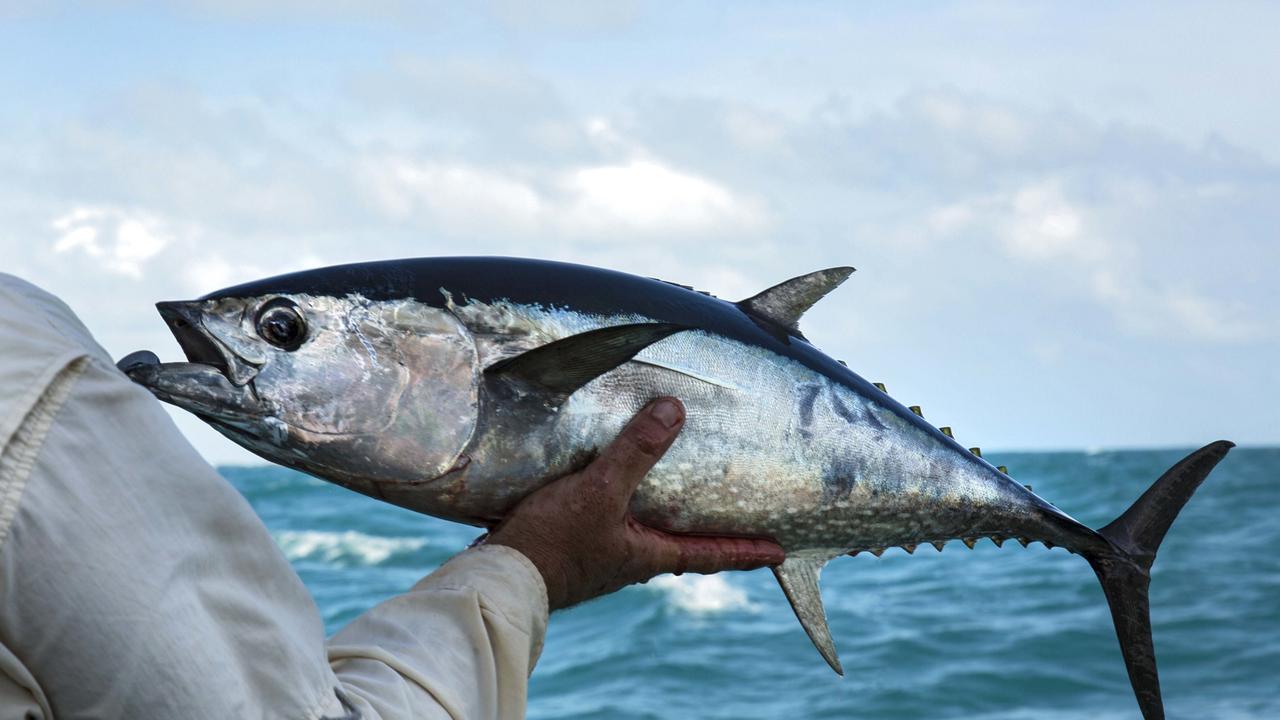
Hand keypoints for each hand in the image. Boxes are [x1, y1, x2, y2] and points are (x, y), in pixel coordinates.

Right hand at [487, 397, 785, 609]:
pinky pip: (615, 527)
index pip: (711, 554)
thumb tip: (674, 411)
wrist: (498, 576)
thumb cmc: (554, 543)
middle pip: (684, 547)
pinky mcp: (574, 548)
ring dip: (670, 521)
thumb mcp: (599, 492)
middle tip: (739, 521)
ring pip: (649, 537)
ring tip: (682, 499)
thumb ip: (636, 452)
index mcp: (649, 556)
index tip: (780, 551)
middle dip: (710, 534)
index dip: (746, 550)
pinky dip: (630, 511)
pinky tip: (616, 493)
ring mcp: (602, 558)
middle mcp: (632, 562)